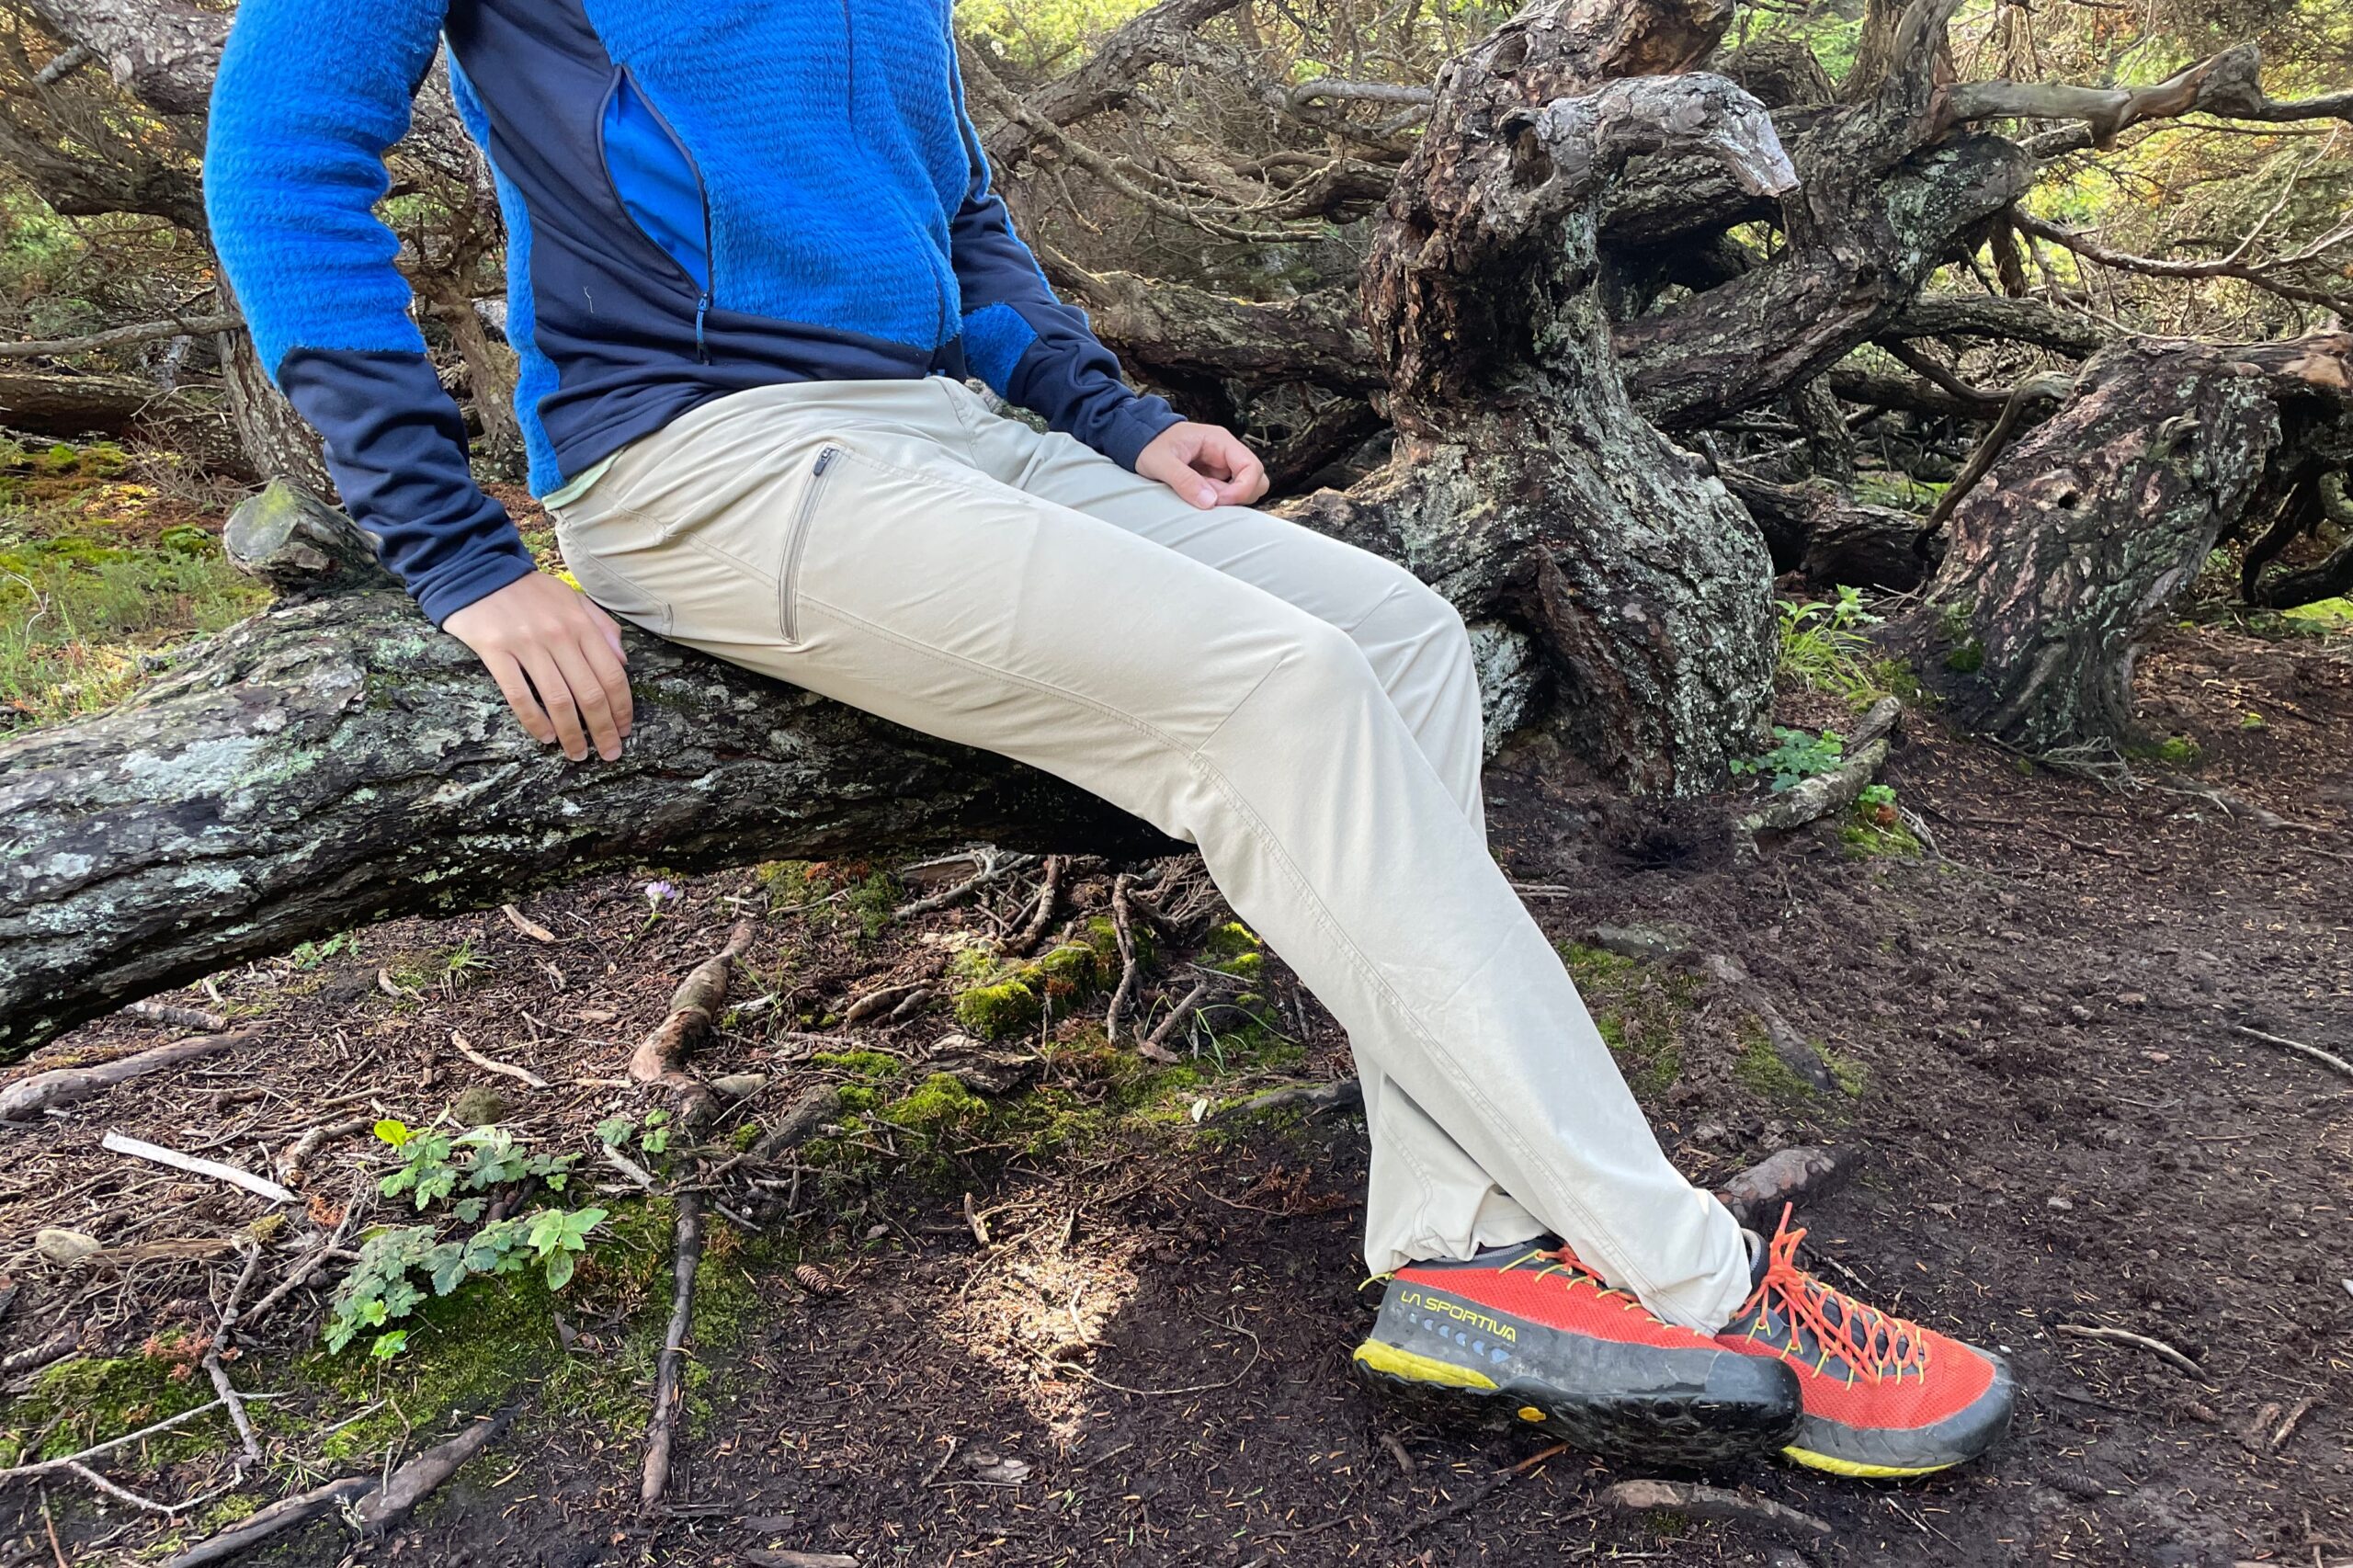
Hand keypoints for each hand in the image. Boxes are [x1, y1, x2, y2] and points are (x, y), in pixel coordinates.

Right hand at [442, 573, 632, 761]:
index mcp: (580, 624)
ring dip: (572, 734)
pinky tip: (545, 737)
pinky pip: (519, 695)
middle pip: (590, 693)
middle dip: (603, 729)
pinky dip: (535, 721)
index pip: (611, 674)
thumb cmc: (528, 590)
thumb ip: (601, 626)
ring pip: (558, 700)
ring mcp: (526, 644)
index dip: (622, 707)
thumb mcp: (572, 598)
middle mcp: (558, 635)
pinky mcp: (495, 651)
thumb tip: (623, 661)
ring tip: (578, 754)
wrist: (475, 569)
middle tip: (609, 752)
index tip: (625, 730)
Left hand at [1136, 421, 1267, 510]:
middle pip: (1256, 479)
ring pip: (1243, 490)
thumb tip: (1210, 501)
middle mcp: (1226, 453)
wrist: (1139, 440)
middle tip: (1209, 499)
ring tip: (1198, 494)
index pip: (1251, 466)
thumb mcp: (1161, 461)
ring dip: (1226, 500)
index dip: (1243, 488)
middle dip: (1238, 496)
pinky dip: (1217, 501)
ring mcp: (1222, 467)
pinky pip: (1227, 495)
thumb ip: (1184, 480)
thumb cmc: (1150, 444)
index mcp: (1219, 441)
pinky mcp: (1214, 479)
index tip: (1221, 501)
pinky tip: (1198, 496)